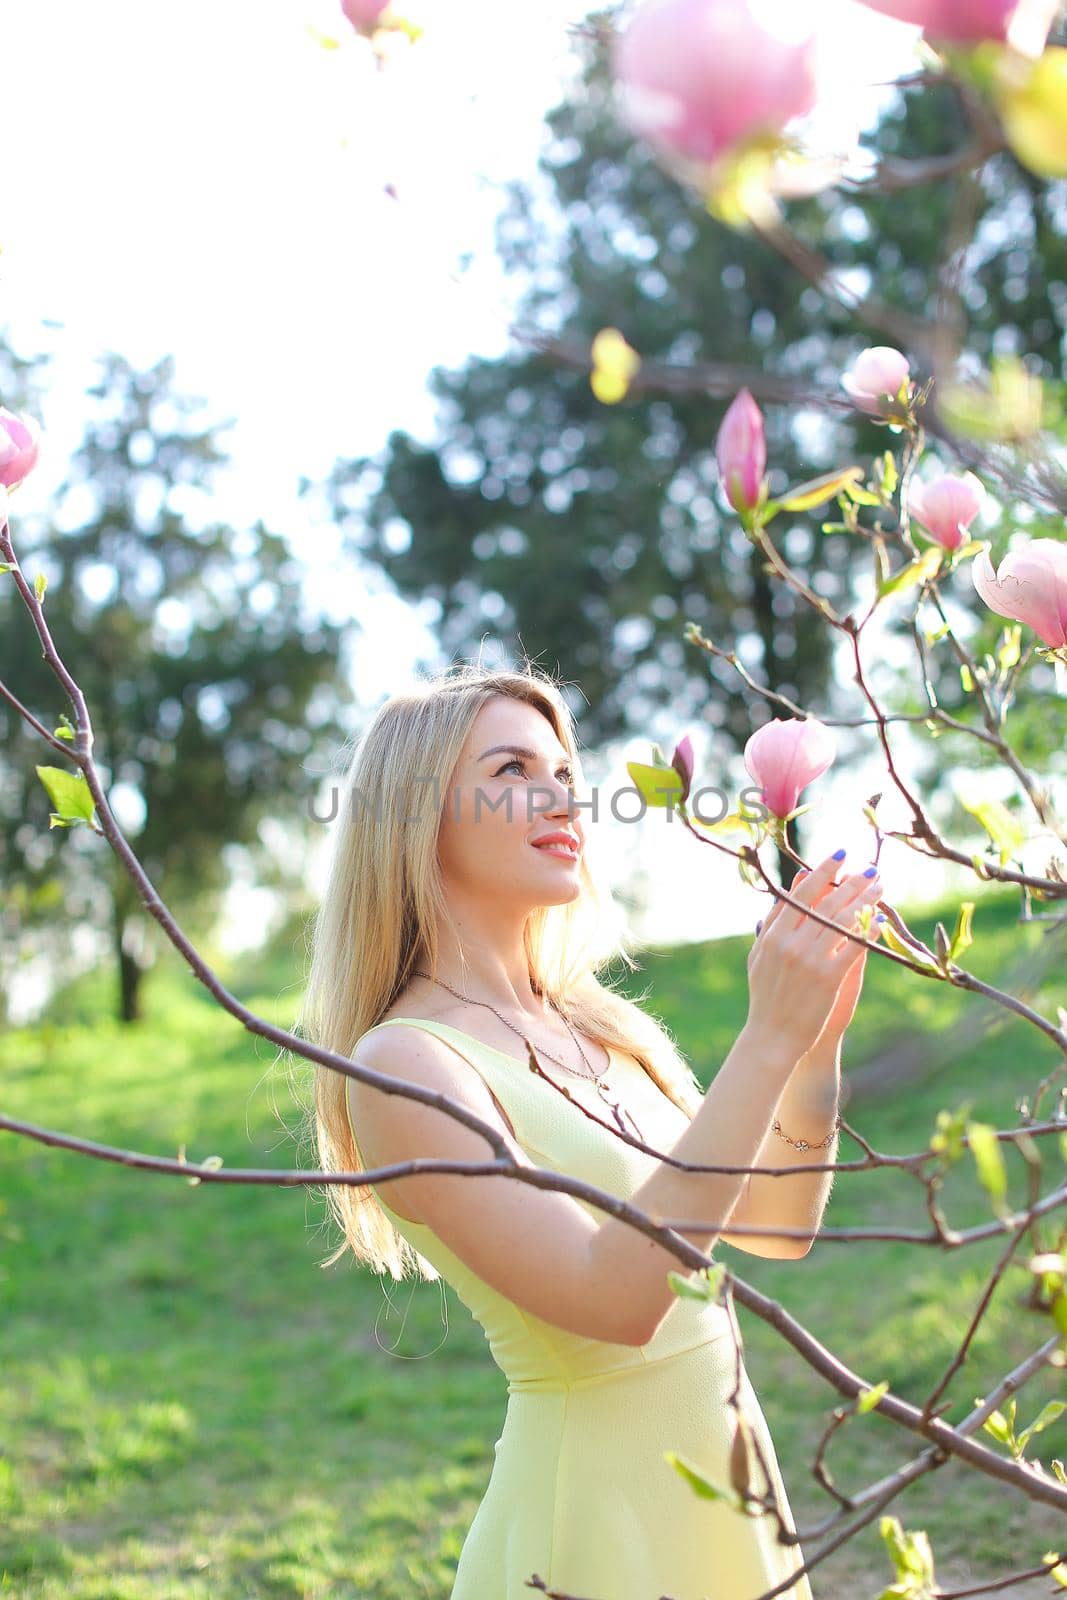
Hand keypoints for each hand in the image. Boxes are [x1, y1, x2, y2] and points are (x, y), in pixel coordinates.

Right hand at [749, 858, 884, 1056]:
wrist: (772, 1036)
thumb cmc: (766, 995)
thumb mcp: (760, 954)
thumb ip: (774, 920)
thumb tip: (791, 886)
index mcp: (773, 934)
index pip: (801, 893)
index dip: (823, 872)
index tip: (841, 856)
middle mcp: (791, 942)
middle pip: (827, 902)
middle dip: (852, 882)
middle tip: (871, 868)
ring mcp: (810, 959)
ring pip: (843, 920)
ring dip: (865, 899)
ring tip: (880, 887)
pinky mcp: (829, 978)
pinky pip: (854, 947)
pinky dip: (869, 930)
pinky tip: (881, 919)